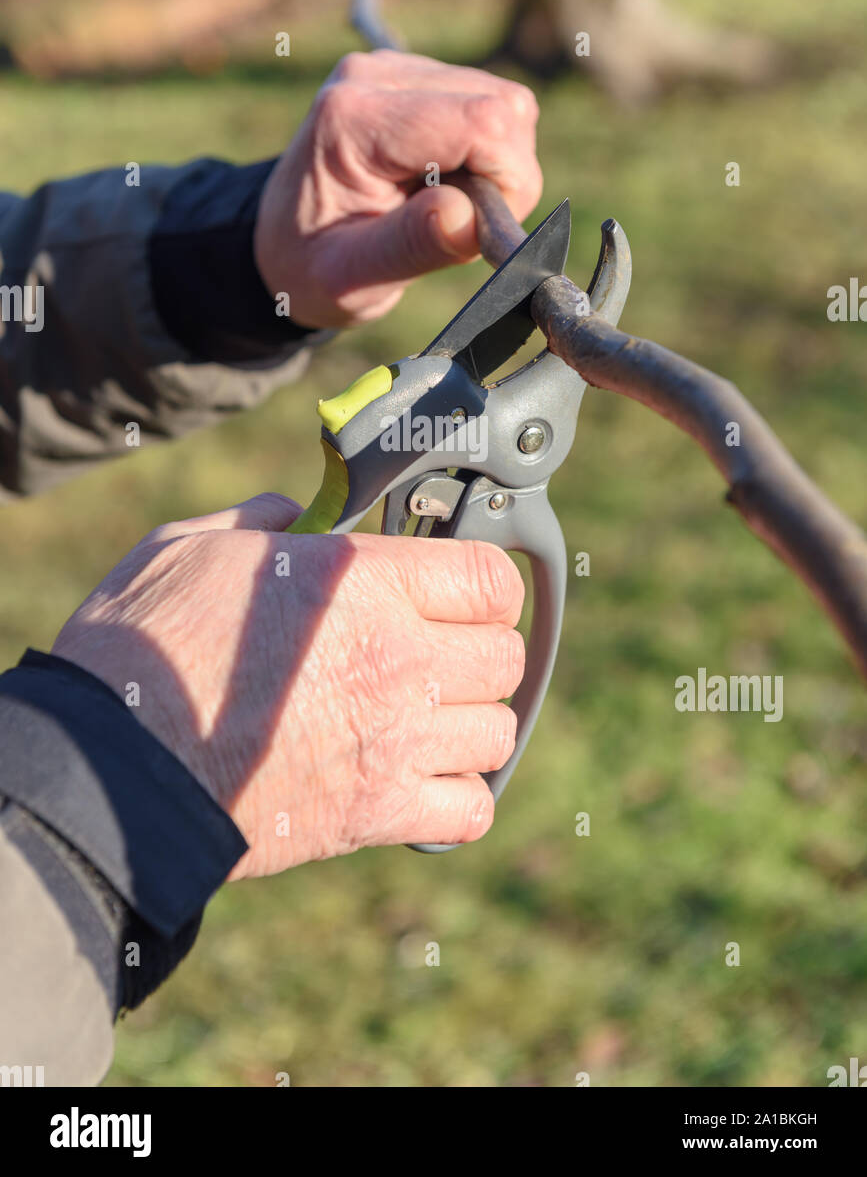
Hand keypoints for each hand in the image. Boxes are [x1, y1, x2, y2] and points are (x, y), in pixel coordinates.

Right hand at [52, 493, 524, 877]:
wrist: (109, 767)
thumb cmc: (140, 650)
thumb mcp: (190, 548)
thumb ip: (260, 522)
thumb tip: (296, 516)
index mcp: (362, 582)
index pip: (490, 577)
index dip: (481, 582)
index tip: (456, 591)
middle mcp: (398, 659)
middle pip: (505, 656)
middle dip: (479, 650)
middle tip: (435, 652)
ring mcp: (395, 742)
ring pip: (498, 733)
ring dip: (470, 723)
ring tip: (425, 718)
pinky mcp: (376, 815)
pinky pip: (469, 811)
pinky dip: (458, 800)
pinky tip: (420, 781)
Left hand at [253, 50, 541, 327]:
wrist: (278, 241)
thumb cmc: (312, 265)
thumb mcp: (351, 275)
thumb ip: (411, 245)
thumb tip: (470, 218)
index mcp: (354, 119)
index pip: (481, 120)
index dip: (507, 177)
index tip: (482, 227)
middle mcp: (375, 76)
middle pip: (502, 106)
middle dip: (505, 173)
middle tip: (462, 222)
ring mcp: (395, 67)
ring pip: (505, 103)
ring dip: (498, 162)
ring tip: (446, 204)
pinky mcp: (414, 75)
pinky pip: (489, 103)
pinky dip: (485, 150)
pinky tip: (443, 180)